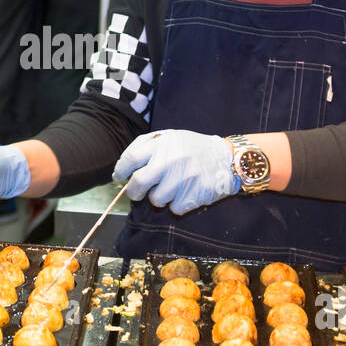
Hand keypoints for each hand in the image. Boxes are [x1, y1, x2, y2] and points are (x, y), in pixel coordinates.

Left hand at [112, 130, 238, 214]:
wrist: (226, 158)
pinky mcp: (191, 196)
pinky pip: (173, 208)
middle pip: (137, 184)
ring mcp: (180, 180)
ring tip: (172, 187)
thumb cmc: (193, 148)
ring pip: (155, 200)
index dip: (121, 171)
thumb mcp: (170, 137)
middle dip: (133, 192)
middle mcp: (168, 161)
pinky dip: (177, 204)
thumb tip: (124, 167)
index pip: (130, 160)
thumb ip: (147, 146)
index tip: (120, 177)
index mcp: (161, 144)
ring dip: (160, 197)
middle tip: (137, 192)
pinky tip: (186, 192)